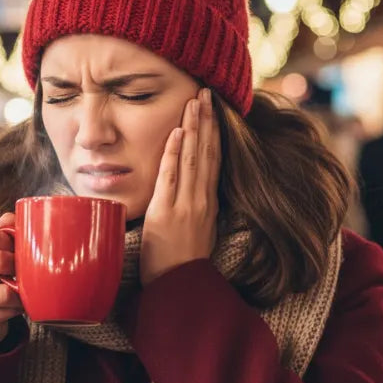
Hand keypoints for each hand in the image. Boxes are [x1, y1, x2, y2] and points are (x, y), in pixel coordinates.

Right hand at [0, 212, 23, 346]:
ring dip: (20, 291)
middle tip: (21, 270)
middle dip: (17, 265)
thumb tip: (11, 219)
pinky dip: (16, 308)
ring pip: (4, 292)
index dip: (9, 241)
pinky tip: (15, 305)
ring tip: (21, 289)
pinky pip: (6, 312)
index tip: (14, 249)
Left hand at [141, 88, 219, 285]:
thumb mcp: (197, 234)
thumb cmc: (182, 267)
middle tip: (206, 92)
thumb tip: (192, 195)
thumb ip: (196, 211)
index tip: (214, 110)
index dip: (215, 133)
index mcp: (209, 204)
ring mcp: (187, 205)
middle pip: (208, 152)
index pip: (214, 160)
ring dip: (195, 127)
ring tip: (195, 100)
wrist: (180, 290)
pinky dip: (175, 152)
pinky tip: (179, 131)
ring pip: (193, 158)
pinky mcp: (168, 212)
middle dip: (207, 120)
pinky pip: (172, 176)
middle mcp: (202, 200)